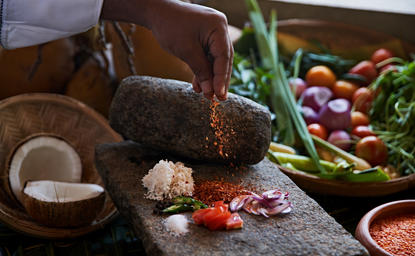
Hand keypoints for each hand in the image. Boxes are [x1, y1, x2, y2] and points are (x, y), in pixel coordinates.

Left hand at [102, 0, 232, 100]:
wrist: (156, 11)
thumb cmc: (169, 26)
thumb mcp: (186, 51)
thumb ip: (200, 71)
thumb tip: (209, 91)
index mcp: (218, 27)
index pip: (224, 57)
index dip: (222, 78)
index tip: (220, 95)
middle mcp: (220, 28)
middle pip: (223, 59)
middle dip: (219, 80)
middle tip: (218, 99)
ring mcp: (214, 32)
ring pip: (216, 60)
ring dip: (210, 77)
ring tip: (207, 95)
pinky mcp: (206, 37)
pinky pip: (208, 56)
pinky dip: (203, 69)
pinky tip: (198, 85)